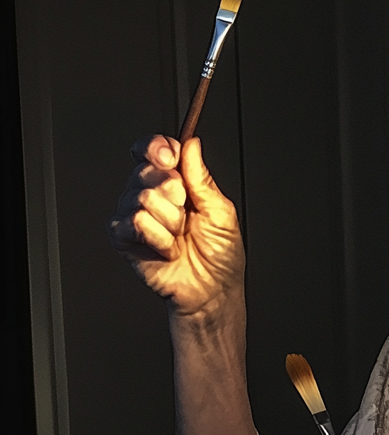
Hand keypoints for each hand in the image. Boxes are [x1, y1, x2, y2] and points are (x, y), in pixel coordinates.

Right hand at [108, 135, 243, 315]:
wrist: (211, 289)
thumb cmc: (220, 254)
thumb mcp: (221, 211)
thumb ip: (202, 178)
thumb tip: (191, 145)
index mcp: (173, 182)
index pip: (153, 149)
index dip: (158, 148)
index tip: (172, 158)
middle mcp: (149, 193)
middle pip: (146, 170)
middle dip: (175, 193)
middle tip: (186, 213)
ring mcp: (134, 214)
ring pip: (143, 197)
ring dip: (171, 221)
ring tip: (180, 237)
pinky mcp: (123, 236)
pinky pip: (135, 222)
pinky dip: (159, 238)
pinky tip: (167, 249)